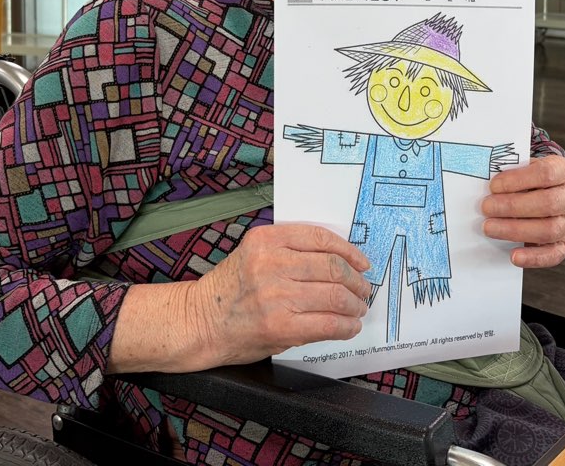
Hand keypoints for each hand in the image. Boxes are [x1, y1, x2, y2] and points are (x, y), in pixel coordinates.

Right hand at [190, 223, 371, 366]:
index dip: (349, 250)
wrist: (200, 322)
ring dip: (355, 304)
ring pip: (335, 295)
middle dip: (357, 280)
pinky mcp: (280, 326)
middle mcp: (271, 263)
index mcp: (266, 240)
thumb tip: (338, 258)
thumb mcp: (254, 253)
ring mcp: (276, 296)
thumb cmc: (231, 289)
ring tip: (358, 308)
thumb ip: (289, 249)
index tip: (361, 261)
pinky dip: (346, 326)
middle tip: (363, 288)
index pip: (319, 238)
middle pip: (332, 267)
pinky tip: (349, 326)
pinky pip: (327, 324)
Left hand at [481, 155, 564, 267]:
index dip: (517, 180)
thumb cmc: (532, 177)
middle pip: (547, 203)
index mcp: (564, 171)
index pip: (545, 174)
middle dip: (512, 206)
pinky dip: (533, 258)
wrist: (550, 190)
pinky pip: (553, 254)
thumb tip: (486, 183)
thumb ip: (511, 171)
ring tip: (489, 227)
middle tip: (486, 207)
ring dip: (514, 230)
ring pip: (548, 230)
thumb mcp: (525, 165)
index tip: (494, 186)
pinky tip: (513, 256)